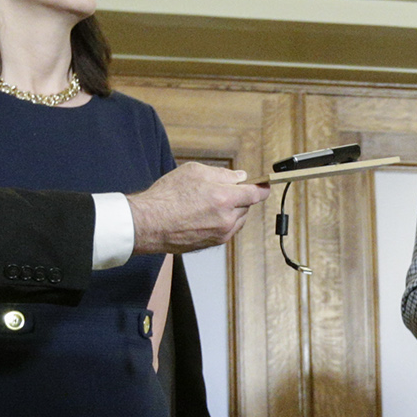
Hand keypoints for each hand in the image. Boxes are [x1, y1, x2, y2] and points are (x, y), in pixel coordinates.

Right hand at [127, 163, 269, 255]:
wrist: (149, 223)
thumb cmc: (167, 196)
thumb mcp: (194, 172)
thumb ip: (222, 174)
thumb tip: (240, 177)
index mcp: (224, 198)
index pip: (255, 193)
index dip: (263, 188)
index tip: (266, 185)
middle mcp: (227, 218)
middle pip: (247, 206)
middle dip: (240, 197)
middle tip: (224, 190)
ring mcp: (221, 233)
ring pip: (238, 219)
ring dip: (232, 210)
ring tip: (210, 203)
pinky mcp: (213, 244)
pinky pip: (228, 230)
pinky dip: (224, 221)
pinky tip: (206, 215)